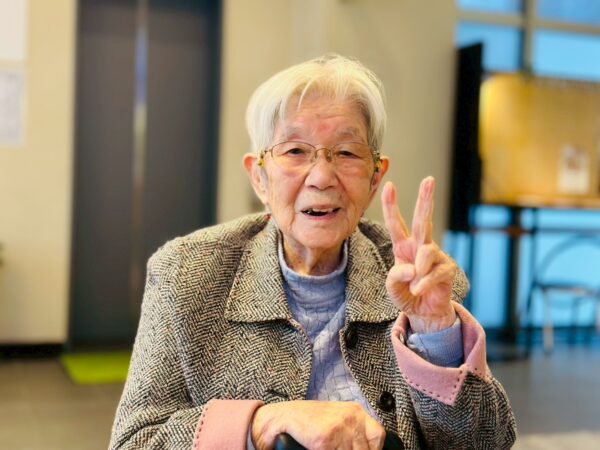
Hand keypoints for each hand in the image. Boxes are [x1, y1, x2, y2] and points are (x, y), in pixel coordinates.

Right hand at [251, 400, 384, 449]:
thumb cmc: (308, 421)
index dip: (370, 449)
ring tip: (327, 448)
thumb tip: (367, 448)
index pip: (377, 437)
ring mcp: (339, 427)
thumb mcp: (335, 420)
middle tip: (335, 449)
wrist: (281, 418)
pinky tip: (317, 449)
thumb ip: (351, 433)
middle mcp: (350, 416)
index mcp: (355, 411)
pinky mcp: (325, 438)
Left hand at [381, 177, 456, 333]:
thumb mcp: (392, 288)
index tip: (389, 185)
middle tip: (429, 179)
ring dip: (417, 271)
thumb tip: (411, 267)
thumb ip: (394, 277)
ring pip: (426, 251)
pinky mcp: (447, 268)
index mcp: (403, 246)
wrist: (424, 313)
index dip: (391, 205)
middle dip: (425, 199)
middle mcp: (419, 246)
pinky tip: (419, 290)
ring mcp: (435, 256)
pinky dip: (423, 283)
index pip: (395, 223)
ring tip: (413, 286)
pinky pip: (434, 272)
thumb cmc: (406, 295)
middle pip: (422, 220)